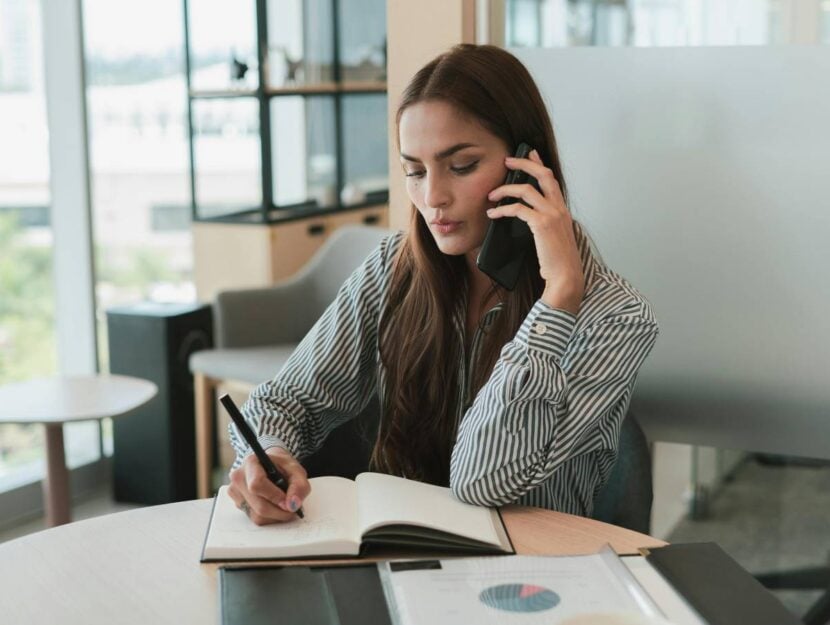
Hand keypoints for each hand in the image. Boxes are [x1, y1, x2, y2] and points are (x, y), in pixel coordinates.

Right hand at [227, 447, 310, 524]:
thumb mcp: (296, 470)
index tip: (287, 501)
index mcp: (251, 463)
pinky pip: (254, 518)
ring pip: (257, 516)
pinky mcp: (237, 504)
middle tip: (292, 508)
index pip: (257, 485)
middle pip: (258, 505)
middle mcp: (239, 477)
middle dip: (279, 511)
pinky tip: (273, 506)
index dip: (274, 496)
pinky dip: (268, 517)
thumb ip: (299, 486)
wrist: (270, 466)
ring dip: (275, 515)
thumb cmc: (281, 467)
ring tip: (283, 505)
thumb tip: (293, 504)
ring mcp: (235, 492)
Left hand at [486, 149, 584, 313]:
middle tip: (507, 161)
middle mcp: (559, 208)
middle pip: (542, 175)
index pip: (551, 179)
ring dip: (505, 189)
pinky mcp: (542, 224)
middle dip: (523, 163)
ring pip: (526, 189)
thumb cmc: (558, 262)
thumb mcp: (553, 237)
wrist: (566, 277)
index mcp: (562, 210)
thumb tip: (526, 217)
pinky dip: (502, 209)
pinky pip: (518, 209)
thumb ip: (545, 224)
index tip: (530, 153)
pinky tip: (494, 214)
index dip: (539, 164)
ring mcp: (552, 215)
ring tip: (491, 195)